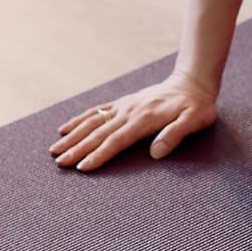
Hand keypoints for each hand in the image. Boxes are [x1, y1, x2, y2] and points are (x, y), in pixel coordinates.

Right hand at [49, 71, 218, 171]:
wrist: (192, 83)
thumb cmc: (196, 107)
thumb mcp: (195, 120)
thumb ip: (176, 135)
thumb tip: (156, 153)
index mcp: (144, 119)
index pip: (116, 140)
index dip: (99, 155)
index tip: (83, 167)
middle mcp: (129, 112)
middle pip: (99, 133)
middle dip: (78, 148)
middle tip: (60, 163)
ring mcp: (123, 106)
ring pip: (92, 122)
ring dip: (73, 136)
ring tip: (55, 149)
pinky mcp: (122, 103)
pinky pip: (96, 111)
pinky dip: (79, 120)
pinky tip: (65, 128)